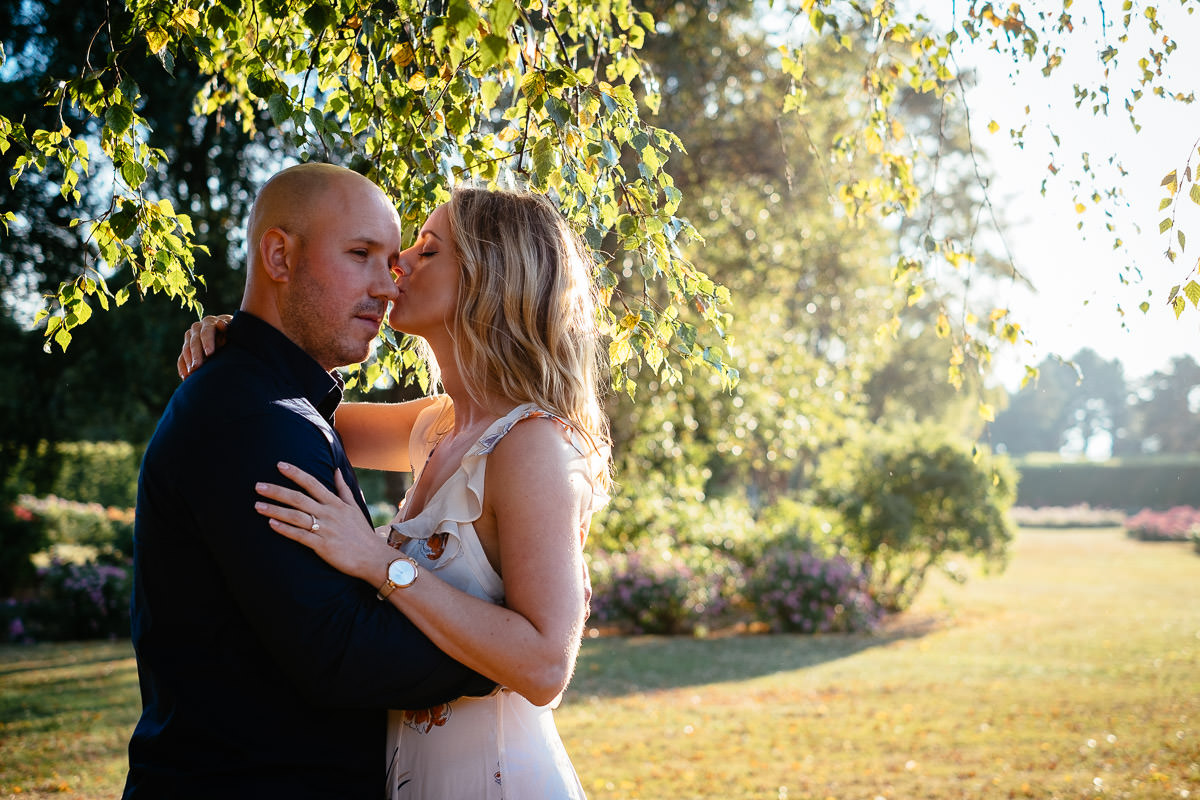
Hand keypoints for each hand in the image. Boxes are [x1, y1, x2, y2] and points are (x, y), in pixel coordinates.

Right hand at [177, 314, 232, 379]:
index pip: (207, 331)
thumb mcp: (235, 331)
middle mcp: (198, 327)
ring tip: (192, 373)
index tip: (210, 353)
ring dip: (188, 362)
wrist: (231, 337)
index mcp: (210, 322)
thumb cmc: (236, 335)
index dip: (207, 341)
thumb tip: (222, 324)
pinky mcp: (187, 348)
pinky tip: (185, 377)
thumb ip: (229, 329)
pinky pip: (181, 358)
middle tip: (197, 367)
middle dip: (196, 355)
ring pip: (186, 349)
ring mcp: (190, 338)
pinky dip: (183, 367)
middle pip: (195, 341)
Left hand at [255, 462, 391, 582]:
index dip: (295, 473)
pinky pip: (300, 536)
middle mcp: (329, 513)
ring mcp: (325, 529)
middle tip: (258, 485)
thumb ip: (343, 488)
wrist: (373, 558)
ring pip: (295, 516)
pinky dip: (285, 529)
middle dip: (277, 491)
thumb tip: (337, 470)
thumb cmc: (362, 533)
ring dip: (275, 510)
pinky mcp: (322, 546)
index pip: (312, 483)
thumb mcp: (354, 507)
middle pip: (298, 498)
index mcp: (335, 503)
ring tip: (257, 505)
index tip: (279, 465)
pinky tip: (271, 524)